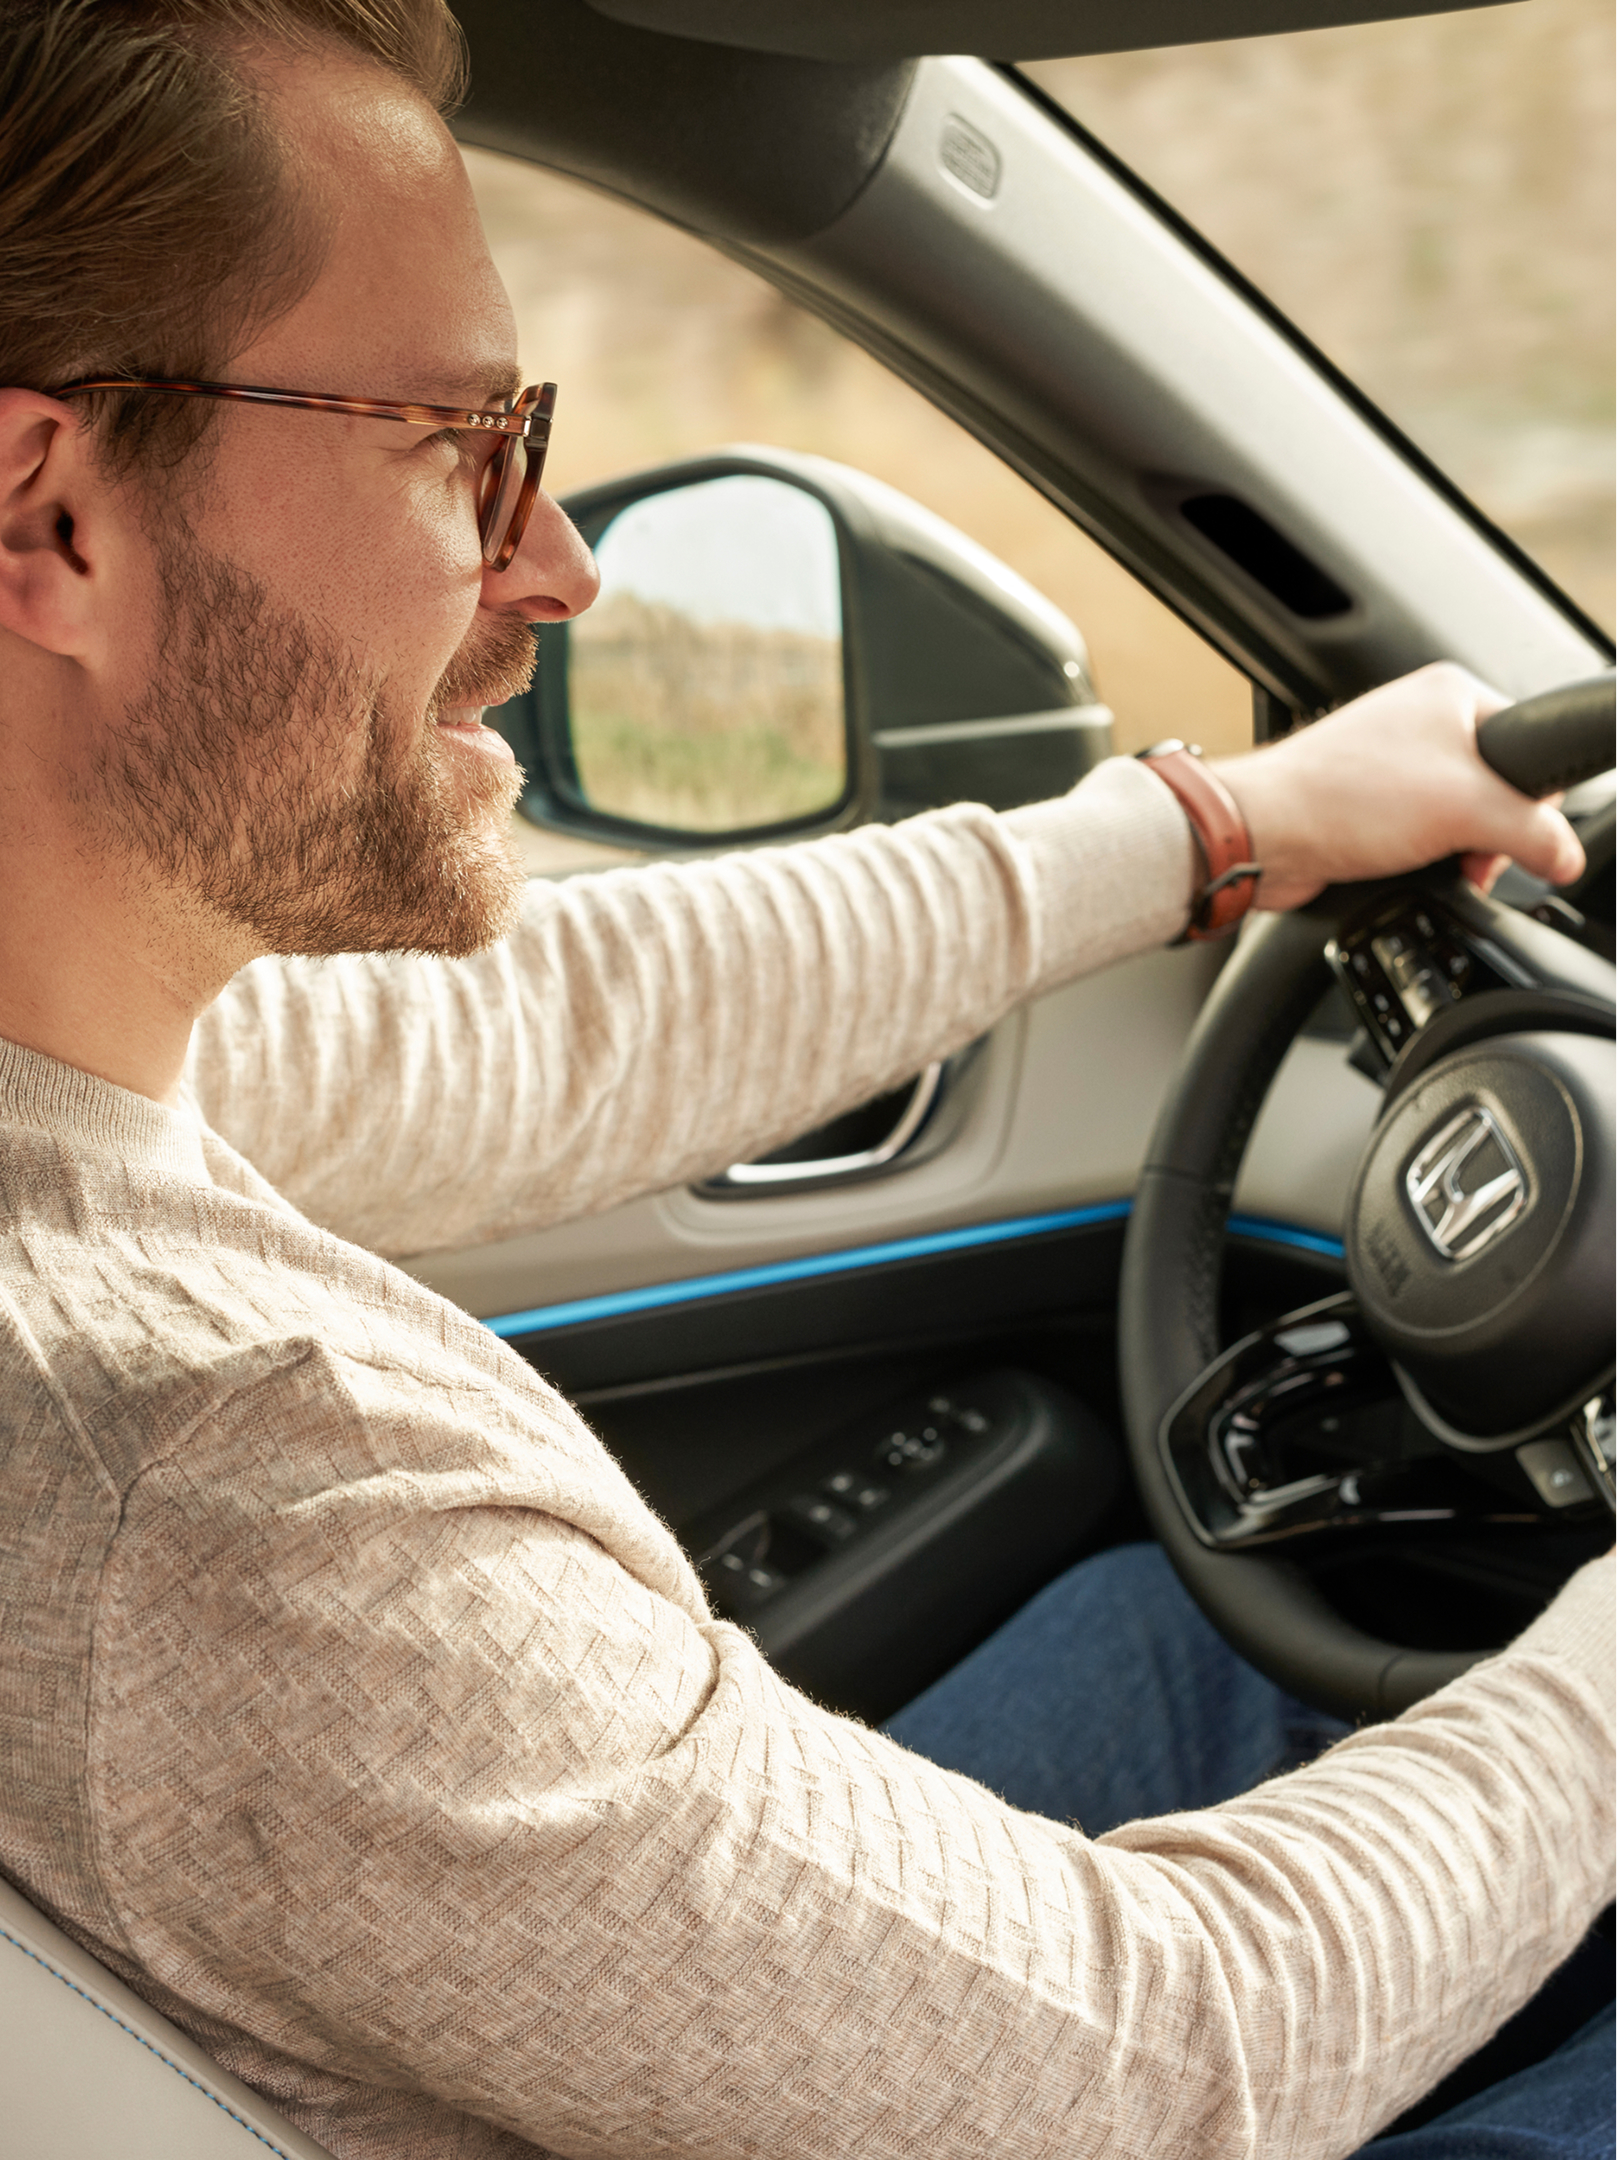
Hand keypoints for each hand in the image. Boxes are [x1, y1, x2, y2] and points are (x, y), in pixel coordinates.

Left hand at [1210, 662, 1586, 912]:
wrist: (1262, 836)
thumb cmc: (1341, 798)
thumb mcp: (1464, 808)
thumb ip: (1531, 831)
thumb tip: (1564, 855)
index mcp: (1452, 694)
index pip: (1530, 747)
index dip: (1531, 801)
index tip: (1520, 834)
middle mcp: (1422, 723)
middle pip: (1499, 789)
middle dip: (1492, 835)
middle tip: (1470, 854)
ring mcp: (1393, 766)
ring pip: (1461, 819)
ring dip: (1459, 852)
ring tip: (1437, 863)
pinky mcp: (1370, 807)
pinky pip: (1424, 837)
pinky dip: (1426, 859)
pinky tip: (1408, 869)